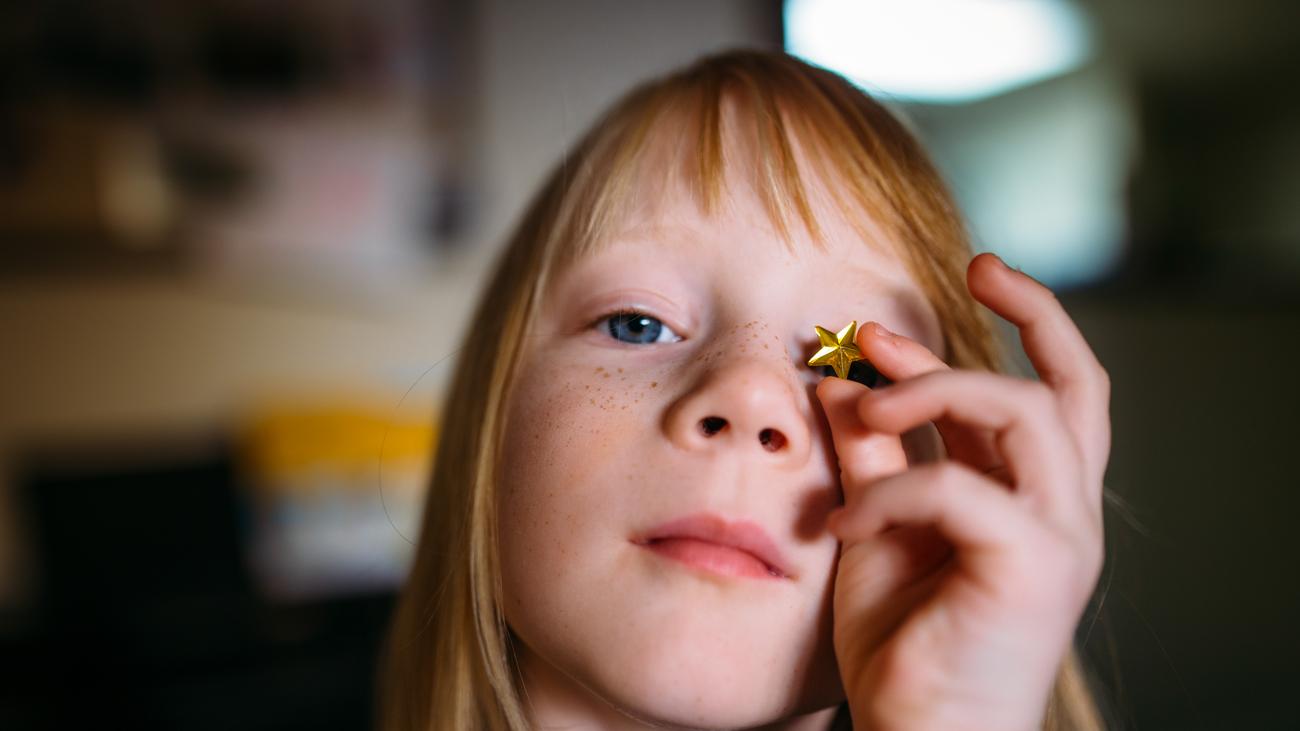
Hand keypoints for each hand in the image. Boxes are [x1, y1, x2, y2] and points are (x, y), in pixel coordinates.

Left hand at [816, 253, 1108, 730]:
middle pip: (1072, 387)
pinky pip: (960, 490)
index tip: (968, 269)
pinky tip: (836, 527)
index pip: (1052, 390)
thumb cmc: (905, 642)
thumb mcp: (879, 527)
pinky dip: (890, 493)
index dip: (1025, 322)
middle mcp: (1063, 510)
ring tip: (868, 403)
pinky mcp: (1035, 569)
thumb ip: (870, 456)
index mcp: (1032, 497)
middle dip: (1032, 315)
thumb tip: (842, 381)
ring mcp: (1060, 539)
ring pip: (1025, 414)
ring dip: (939, 388)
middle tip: (972, 267)